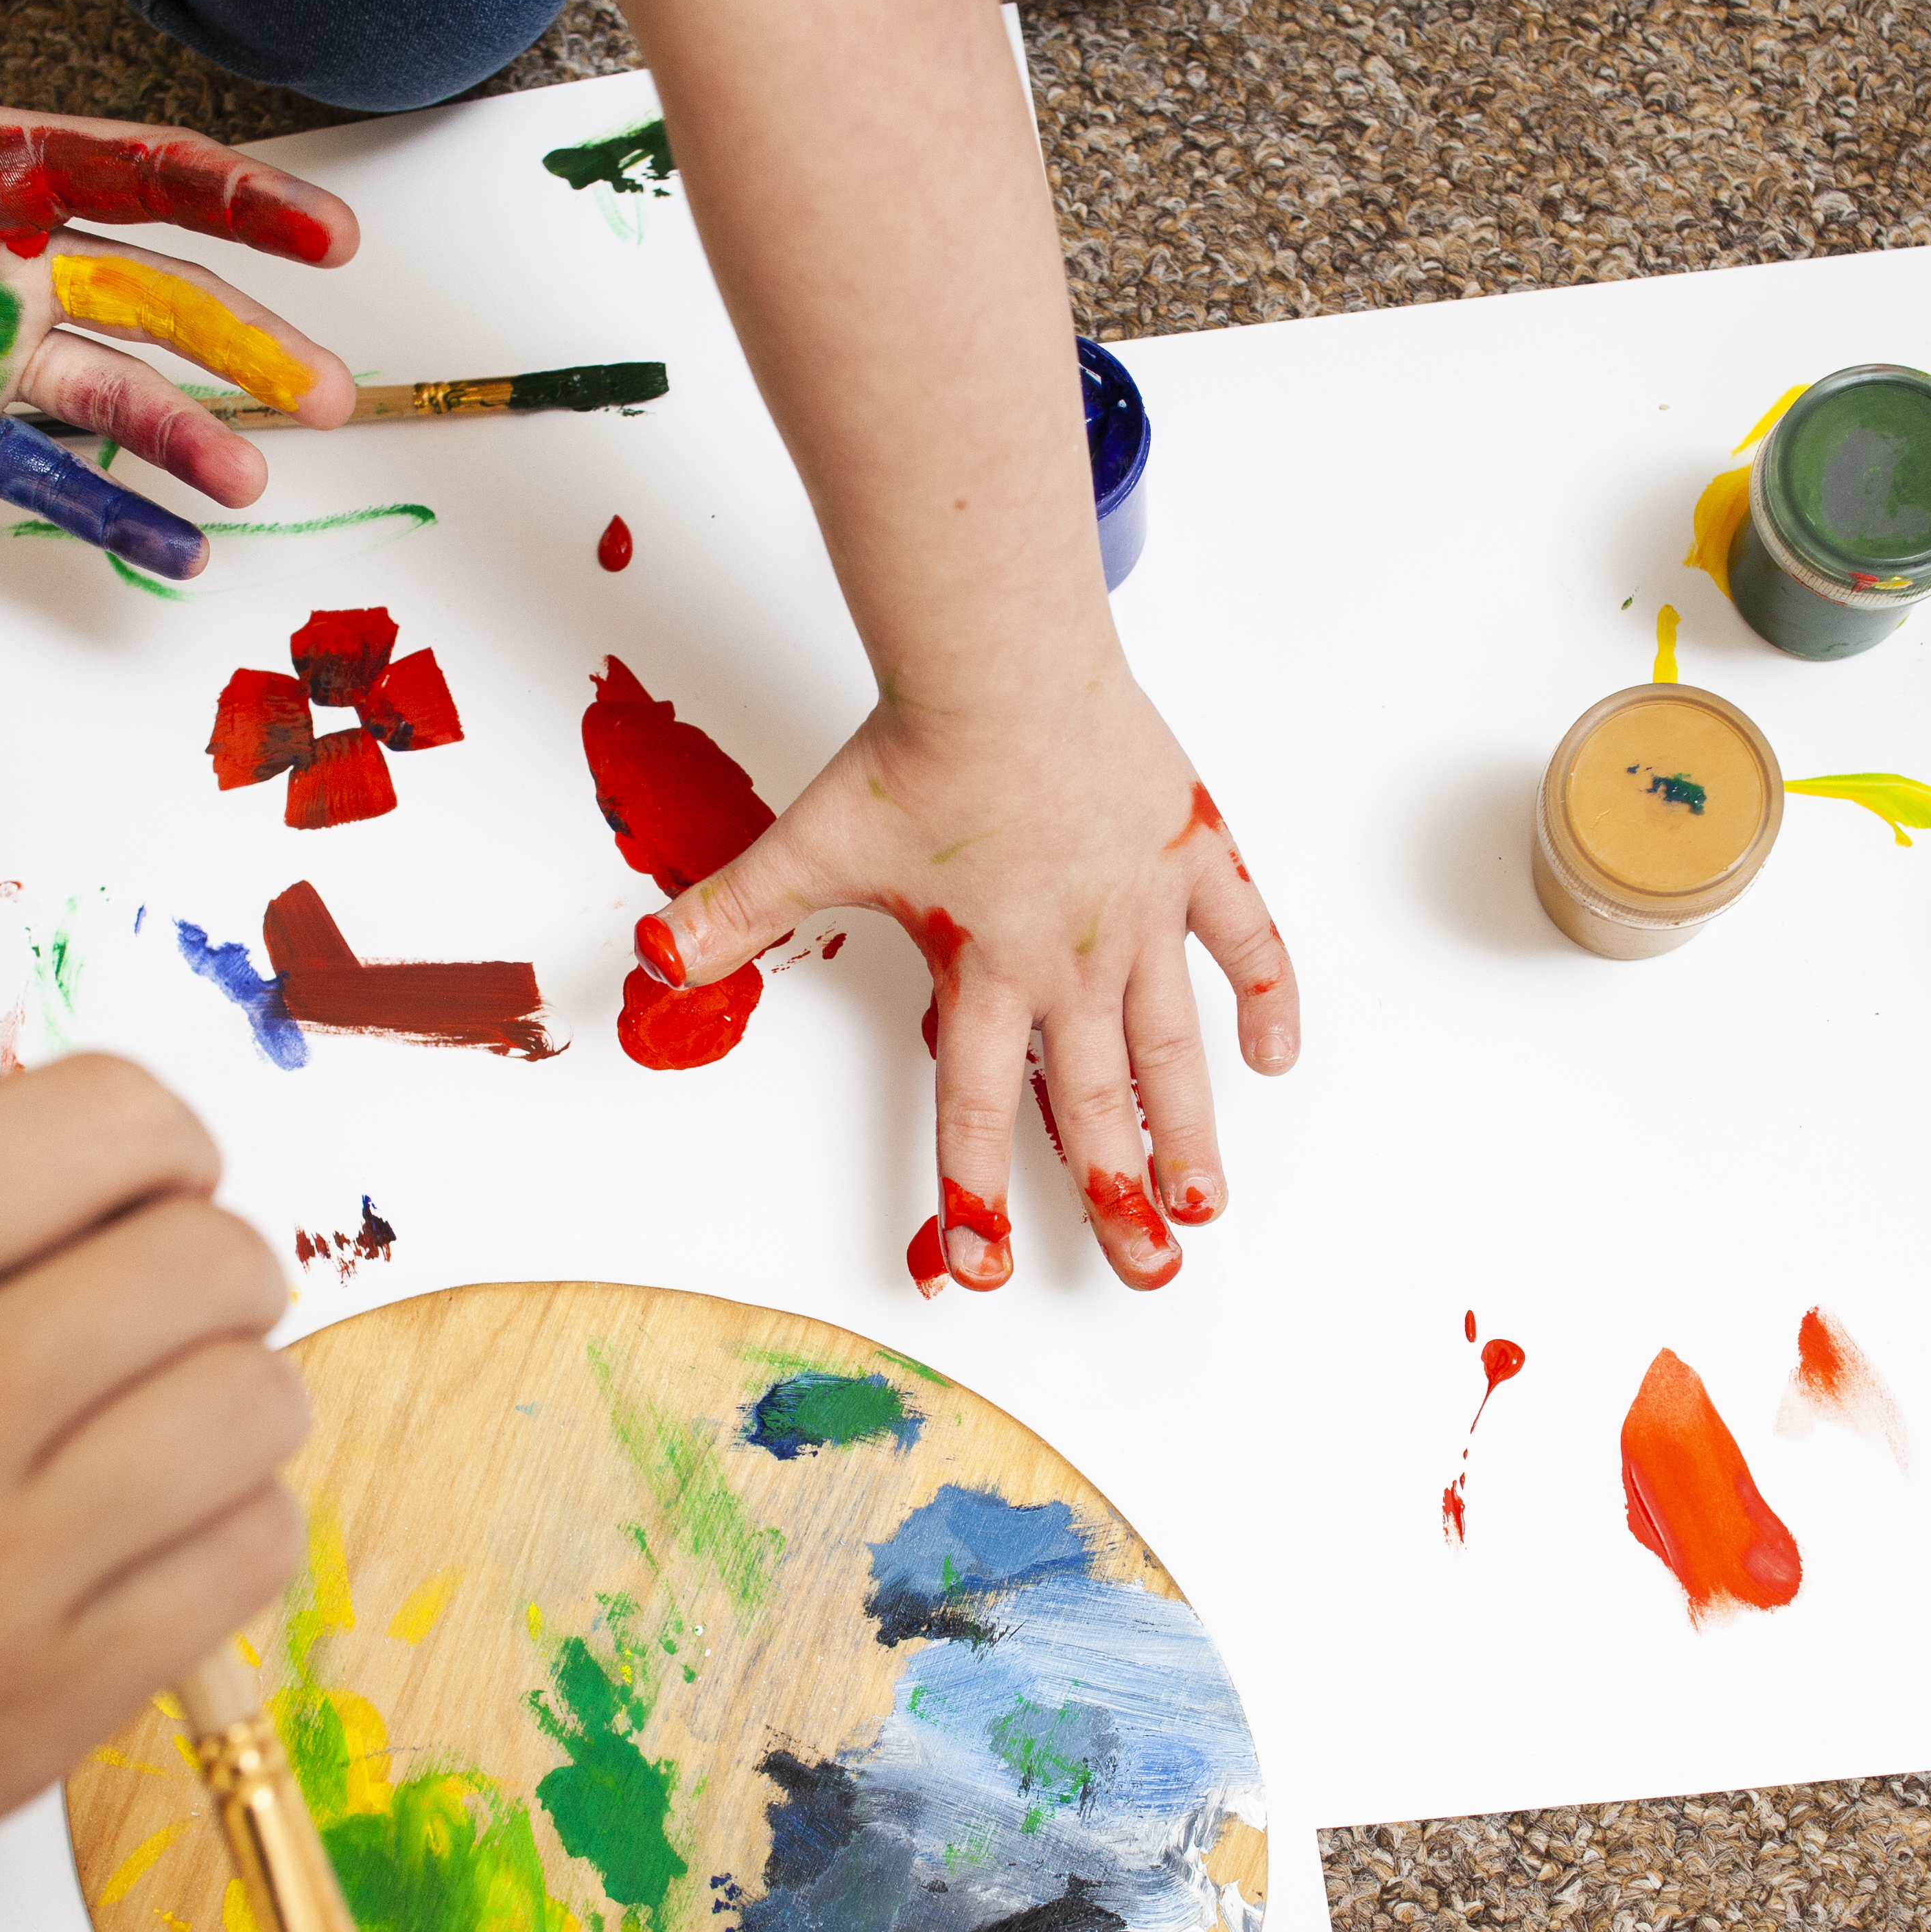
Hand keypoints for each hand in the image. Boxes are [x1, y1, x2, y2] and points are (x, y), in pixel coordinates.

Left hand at [0, 0, 361, 576]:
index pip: (141, 178)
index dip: (239, 201)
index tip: (324, 231)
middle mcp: (0, 261)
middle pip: (161, 300)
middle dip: (251, 341)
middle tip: (327, 382)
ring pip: (115, 396)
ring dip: (192, 434)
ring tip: (253, 468)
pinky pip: (35, 477)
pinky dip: (110, 516)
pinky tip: (176, 544)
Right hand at [0, 1057, 306, 1931]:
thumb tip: (21, 1207)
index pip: (93, 1124)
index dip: (149, 1133)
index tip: (143, 1167)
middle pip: (206, 1261)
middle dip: (197, 1257)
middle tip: (148, 1295)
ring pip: (256, 1403)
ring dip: (219, 1391)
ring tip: (138, 1421)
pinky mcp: (46, 1714)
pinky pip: (246, 1560)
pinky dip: (221, 1526)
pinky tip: (137, 1534)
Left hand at [641, 666, 1299, 1294]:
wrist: (1000, 660)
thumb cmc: (920, 747)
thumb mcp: (812, 842)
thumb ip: (735, 915)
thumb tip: (654, 962)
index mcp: (983, 968)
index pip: (978, 1108)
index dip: (977, 1194)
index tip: (983, 1267)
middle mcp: (1069, 959)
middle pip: (1094, 1104)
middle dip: (1115, 1199)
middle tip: (1143, 1271)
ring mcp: (1139, 912)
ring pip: (1173, 1046)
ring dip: (1192, 1131)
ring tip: (1205, 1204)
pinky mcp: (1190, 855)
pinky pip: (1245, 939)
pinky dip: (1268, 997)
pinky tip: (1276, 1058)